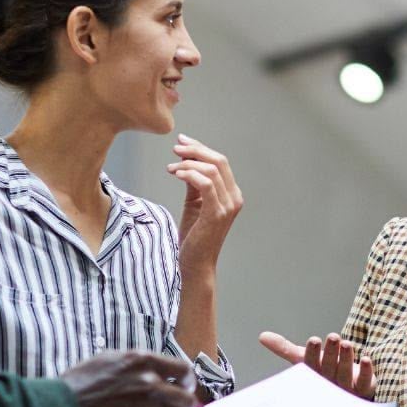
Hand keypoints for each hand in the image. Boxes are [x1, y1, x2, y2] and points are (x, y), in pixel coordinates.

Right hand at [61, 351, 195, 406]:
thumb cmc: (80, 383)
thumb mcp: (111, 359)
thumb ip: (138, 364)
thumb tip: (158, 373)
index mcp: (144, 362)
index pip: (184, 370)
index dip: (187, 382)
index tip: (183, 388)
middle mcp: (151, 384)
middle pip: (187, 399)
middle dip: (182, 406)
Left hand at [169, 135, 242, 273]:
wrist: (195, 264)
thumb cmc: (194, 236)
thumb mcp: (194, 203)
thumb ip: (195, 183)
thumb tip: (186, 162)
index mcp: (231, 194)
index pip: (220, 162)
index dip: (200, 148)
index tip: (182, 141)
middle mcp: (234, 198)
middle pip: (218, 161)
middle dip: (195, 150)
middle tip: (175, 148)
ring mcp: (228, 206)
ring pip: (212, 170)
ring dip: (188, 163)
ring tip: (171, 167)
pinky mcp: (216, 214)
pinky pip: (206, 184)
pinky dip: (190, 174)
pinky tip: (176, 174)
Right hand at [259, 330, 374, 406]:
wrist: (341, 399)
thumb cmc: (320, 374)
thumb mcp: (303, 360)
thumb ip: (285, 348)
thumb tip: (262, 336)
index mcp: (312, 377)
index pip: (311, 366)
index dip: (312, 354)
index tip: (314, 339)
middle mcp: (328, 384)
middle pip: (329, 368)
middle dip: (331, 353)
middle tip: (333, 337)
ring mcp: (346, 389)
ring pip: (346, 374)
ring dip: (347, 359)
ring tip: (347, 344)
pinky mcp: (364, 389)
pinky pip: (366, 382)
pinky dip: (367, 371)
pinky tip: (367, 359)